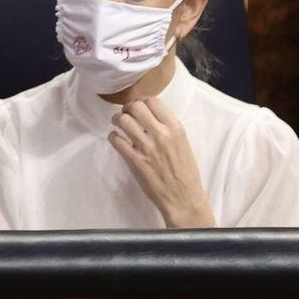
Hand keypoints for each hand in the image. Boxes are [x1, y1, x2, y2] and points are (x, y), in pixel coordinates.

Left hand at [109, 97, 215, 227]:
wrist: (184, 197)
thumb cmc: (185, 172)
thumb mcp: (183, 143)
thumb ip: (167, 128)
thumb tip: (149, 115)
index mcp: (175, 128)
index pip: (153, 101)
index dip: (142, 102)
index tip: (138, 108)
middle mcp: (160, 134)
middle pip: (135, 106)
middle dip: (127, 108)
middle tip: (126, 114)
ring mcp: (146, 147)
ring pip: (123, 120)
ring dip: (117, 120)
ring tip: (118, 124)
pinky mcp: (134, 160)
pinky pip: (116, 140)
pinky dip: (113, 137)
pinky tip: (116, 139)